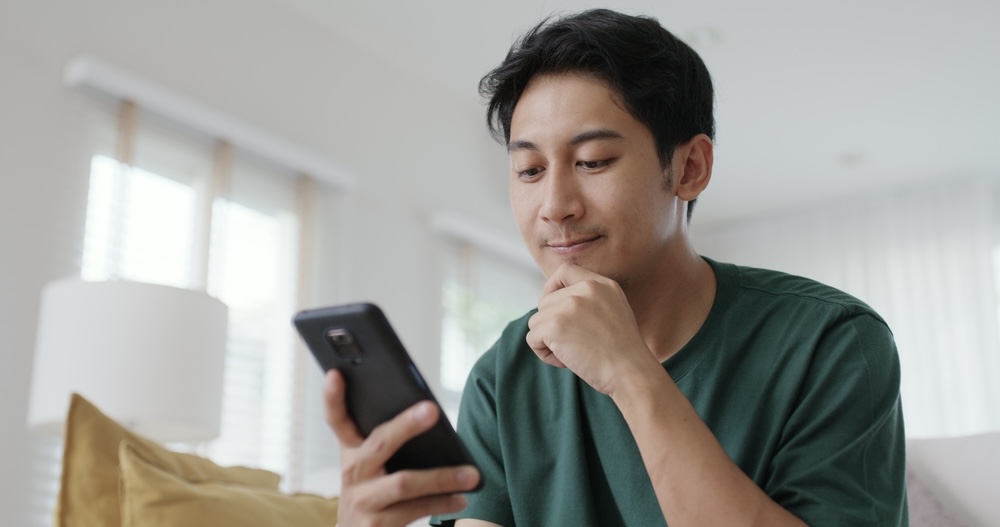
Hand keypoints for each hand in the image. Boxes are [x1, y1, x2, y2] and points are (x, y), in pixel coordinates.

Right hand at [323, 370, 479, 525]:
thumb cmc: (373, 492)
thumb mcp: (371, 467)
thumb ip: (387, 441)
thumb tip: (429, 413)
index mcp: (351, 452)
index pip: (337, 420)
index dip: (333, 397)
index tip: (336, 373)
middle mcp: (353, 474)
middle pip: (379, 442)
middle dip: (406, 425)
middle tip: (432, 409)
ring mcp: (363, 501)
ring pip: (404, 482)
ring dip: (442, 477)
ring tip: (471, 474)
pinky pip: (416, 509)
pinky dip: (442, 503)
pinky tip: (461, 498)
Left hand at [526, 264, 655, 395]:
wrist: (631, 372)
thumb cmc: (623, 353)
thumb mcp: (614, 312)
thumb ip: (589, 302)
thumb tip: (555, 306)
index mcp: (601, 284)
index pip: (564, 271)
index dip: (551, 288)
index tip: (553, 308)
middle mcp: (585, 289)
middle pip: (545, 302)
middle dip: (552, 326)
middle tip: (575, 346)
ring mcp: (569, 305)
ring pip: (536, 321)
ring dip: (548, 341)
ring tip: (574, 354)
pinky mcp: (555, 325)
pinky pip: (532, 338)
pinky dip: (545, 354)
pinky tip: (567, 361)